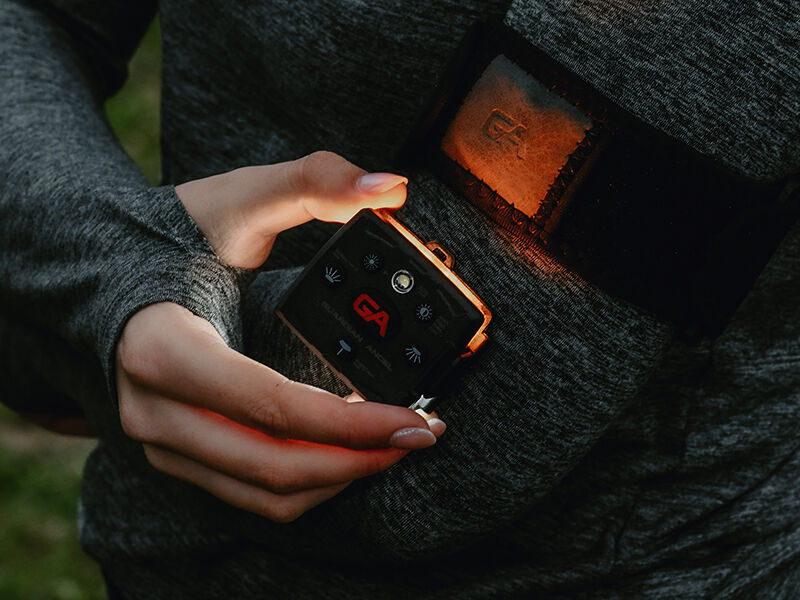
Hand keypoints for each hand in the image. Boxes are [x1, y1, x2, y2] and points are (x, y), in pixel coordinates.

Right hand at [117, 152, 444, 522]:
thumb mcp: (241, 196)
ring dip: (338, 477)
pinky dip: (307, 482)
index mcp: (162, 347)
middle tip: (420, 434)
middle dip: (359, 458)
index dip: (350, 422)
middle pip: (274, 463)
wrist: (107, 270)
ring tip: (393, 445)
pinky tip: (346, 453)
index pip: (270, 405)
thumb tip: (390, 187)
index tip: (413, 418)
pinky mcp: (177, 453)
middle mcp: (154, 409)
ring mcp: (162, 440)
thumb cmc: (173, 234)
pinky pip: (249, 492)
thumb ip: (315, 181)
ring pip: (264, 491)